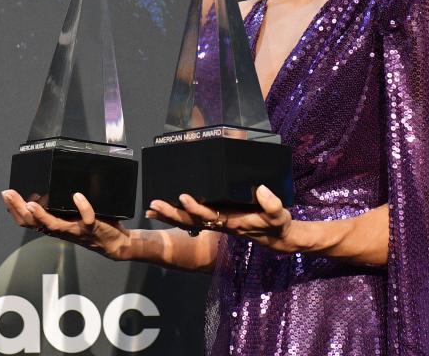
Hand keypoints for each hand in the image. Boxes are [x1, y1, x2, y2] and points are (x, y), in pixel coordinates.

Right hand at [1, 189, 131, 260]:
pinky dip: (83, 206)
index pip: (28, 221)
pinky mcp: (92, 228)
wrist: (116, 244)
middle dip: (19, 209)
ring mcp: (75, 230)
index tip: (6, 196)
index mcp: (54, 227)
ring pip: (54, 225)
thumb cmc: (93, 228)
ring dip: (41, 214)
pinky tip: (77, 195)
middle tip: (8, 194)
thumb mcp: (71, 216)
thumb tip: (41, 194)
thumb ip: (58, 208)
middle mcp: (61, 230)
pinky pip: (87, 218)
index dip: (14, 211)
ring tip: (30, 202)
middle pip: (34, 223)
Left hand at [146, 185, 301, 253]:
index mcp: (232, 222)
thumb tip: (261, 189)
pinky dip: (178, 215)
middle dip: (171, 214)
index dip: (195, 208)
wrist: (277, 238)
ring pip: (188, 222)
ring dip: (169, 216)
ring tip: (150, 209)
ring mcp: (216, 223)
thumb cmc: (277, 225)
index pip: (209, 215)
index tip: (183, 197)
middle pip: (190, 221)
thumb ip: (272, 204)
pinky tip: (165, 211)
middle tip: (153, 205)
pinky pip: (193, 220)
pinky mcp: (217, 220)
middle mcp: (220, 224)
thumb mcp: (279, 215)